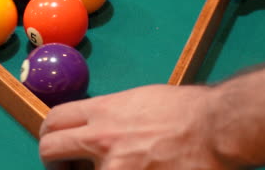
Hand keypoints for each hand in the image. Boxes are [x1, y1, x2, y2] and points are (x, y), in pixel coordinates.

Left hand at [39, 84, 233, 169]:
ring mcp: (114, 167)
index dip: (49, 132)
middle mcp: (101, 138)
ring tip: (109, 169)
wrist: (215, 129)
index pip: (54, 119)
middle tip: (66, 166)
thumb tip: (96, 126)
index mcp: (104, 112)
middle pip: (49, 149)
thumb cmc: (185, 110)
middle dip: (52, 160)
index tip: (56, 142)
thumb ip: (110, 116)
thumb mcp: (139, 100)